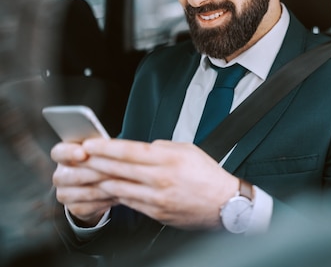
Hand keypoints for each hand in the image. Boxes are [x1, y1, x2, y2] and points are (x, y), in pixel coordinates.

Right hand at [50, 142, 116, 226]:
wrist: (101, 183)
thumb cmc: (101, 159)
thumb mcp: (100, 149)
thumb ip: (100, 146)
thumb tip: (109, 145)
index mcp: (62, 155)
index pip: (59, 152)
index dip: (70, 153)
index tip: (83, 154)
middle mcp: (59, 176)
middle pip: (74, 175)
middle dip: (98, 172)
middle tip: (118, 170)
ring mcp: (65, 194)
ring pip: (86, 192)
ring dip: (107, 187)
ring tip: (124, 182)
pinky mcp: (75, 208)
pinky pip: (91, 206)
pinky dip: (107, 200)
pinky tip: (119, 195)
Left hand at [80, 138, 238, 229]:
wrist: (224, 205)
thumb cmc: (208, 176)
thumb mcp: (188, 150)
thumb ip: (163, 147)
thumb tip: (144, 148)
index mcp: (170, 159)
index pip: (131, 152)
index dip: (107, 148)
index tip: (91, 144)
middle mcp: (162, 179)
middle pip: (120, 169)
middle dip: (96, 162)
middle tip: (80, 158)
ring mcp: (158, 198)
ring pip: (120, 188)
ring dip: (100, 180)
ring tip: (87, 174)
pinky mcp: (156, 212)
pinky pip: (129, 202)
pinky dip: (115, 195)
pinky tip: (107, 189)